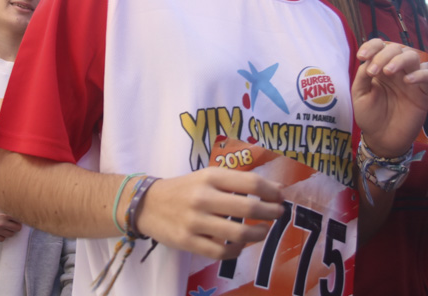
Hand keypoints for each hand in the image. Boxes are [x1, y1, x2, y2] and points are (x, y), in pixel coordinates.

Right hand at [0, 201, 22, 241]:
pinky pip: (2, 239)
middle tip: (13, 223)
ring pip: (10, 234)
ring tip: (6, 226)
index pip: (20, 219)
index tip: (18, 217)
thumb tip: (18, 199)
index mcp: (5, 213)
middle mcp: (2, 223)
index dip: (20, 218)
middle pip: (17, 228)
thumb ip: (8, 203)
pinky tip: (0, 231)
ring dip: (10, 231)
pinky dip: (2, 236)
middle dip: (16, 226)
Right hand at [134, 167, 284, 259]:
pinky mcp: (188, 242)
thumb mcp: (207, 176)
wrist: (146, 204)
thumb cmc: (184, 189)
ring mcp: (195, 222)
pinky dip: (237, 250)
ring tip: (264, 230)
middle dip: (271, 213)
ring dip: (259, 233)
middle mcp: (203, 198)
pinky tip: (241, 244)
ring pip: (238, 234)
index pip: (250, 183)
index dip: (271, 191)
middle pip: (248, 208)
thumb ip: (238, 181)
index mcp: (210, 177)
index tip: (280, 196)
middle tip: (278, 214)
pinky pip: (221, 252)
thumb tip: (277, 189)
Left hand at [351, 40, 427, 157]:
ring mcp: (411, 78)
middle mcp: (396, 69)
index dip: (371, 46)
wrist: (382, 139)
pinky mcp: (423, 91)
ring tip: (388, 72)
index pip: (380, 46)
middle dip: (383, 55)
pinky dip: (419, 74)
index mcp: (380, 66)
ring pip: (413, 56)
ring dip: (399, 60)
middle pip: (396, 48)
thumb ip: (362, 76)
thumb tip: (367, 60)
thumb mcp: (360, 95)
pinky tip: (407, 81)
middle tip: (373, 71)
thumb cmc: (370, 116)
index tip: (361, 56)